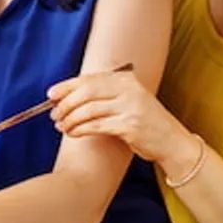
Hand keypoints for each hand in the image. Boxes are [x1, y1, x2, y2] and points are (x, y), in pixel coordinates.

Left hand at [47, 68, 193, 167]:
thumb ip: (104, 94)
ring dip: (70, 119)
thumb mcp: (128, 100)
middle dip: (66, 104)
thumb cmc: (145, 122)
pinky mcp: (130, 126)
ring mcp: (131, 108)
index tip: (51, 94)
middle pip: (87, 92)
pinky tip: (73, 133)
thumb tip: (67, 96)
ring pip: (89, 110)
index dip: (67, 86)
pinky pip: (96, 126)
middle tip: (53, 114)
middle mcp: (129, 90)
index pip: (90, 79)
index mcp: (126, 79)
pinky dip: (80, 129)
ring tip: (62, 126)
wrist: (172, 142)